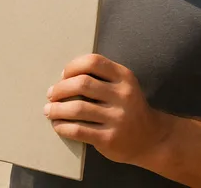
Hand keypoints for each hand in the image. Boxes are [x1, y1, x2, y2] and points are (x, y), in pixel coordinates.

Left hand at [44, 54, 170, 165]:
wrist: (151, 138)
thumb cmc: (129, 108)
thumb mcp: (124, 86)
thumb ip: (102, 77)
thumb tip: (63, 77)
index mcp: (124, 77)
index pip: (93, 62)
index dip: (72, 66)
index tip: (62, 76)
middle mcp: (123, 95)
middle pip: (82, 84)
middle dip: (60, 89)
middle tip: (51, 94)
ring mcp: (117, 118)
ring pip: (77, 108)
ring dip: (56, 109)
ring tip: (49, 110)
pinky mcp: (109, 138)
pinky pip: (78, 130)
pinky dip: (63, 127)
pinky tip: (58, 125)